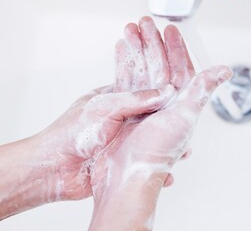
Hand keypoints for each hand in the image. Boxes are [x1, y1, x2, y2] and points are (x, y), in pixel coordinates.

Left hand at [33, 83, 173, 200]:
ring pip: (152, 140)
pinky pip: (146, 160)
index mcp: (115, 99)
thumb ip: (134, 99)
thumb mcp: (104, 108)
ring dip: (167, 145)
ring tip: (184, 150)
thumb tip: (164, 93)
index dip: (164, 91)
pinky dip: (158, 165)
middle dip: (170, 120)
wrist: (53, 169)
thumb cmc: (70, 133)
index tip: (182, 93)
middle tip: (188, 122)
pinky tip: (168, 171)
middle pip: (153, 116)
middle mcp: (122, 119)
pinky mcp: (124, 159)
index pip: (146, 90)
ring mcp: (124, 140)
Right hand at [88, 18, 231, 230]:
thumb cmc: (156, 154)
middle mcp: (163, 105)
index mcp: (180, 105)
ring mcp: (143, 108)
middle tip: (146, 23)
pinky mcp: (125, 112)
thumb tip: (225, 71)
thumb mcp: (184, 118)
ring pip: (143, 71)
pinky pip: (126, 82)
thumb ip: (201, 91)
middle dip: (154, 43)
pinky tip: (122, 52)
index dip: (177, 48)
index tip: (170, 30)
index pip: (181, 69)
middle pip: (160, 66)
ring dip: (138, 50)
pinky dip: (124, 65)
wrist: (125, 177)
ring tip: (132, 31)